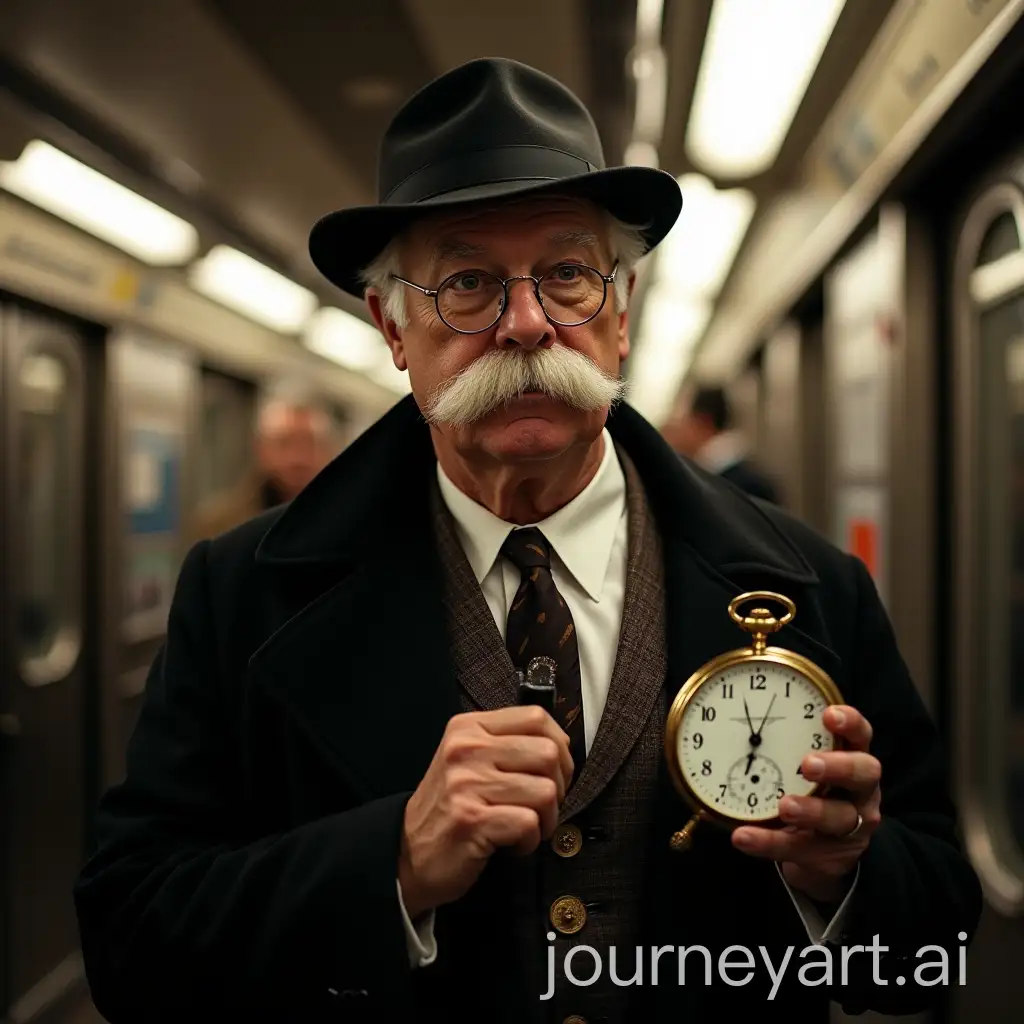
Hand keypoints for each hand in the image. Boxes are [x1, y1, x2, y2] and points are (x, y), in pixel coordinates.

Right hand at [398, 705, 572, 918]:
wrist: (407, 852)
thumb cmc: (449, 807)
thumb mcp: (468, 759)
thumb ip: (506, 744)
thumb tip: (560, 747)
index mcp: (469, 728)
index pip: (536, 717)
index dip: (558, 745)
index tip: (553, 769)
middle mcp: (467, 749)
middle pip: (548, 753)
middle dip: (559, 786)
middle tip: (542, 805)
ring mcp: (467, 784)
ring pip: (545, 791)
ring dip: (547, 818)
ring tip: (527, 826)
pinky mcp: (472, 820)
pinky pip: (529, 823)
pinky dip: (530, 840)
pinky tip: (513, 843)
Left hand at [730, 705, 880, 903]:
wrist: (821, 852)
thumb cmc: (809, 789)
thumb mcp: (803, 763)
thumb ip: (782, 741)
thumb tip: (731, 710)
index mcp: (852, 758)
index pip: (861, 736)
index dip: (850, 723)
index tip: (828, 715)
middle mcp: (859, 790)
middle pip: (863, 774)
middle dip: (837, 766)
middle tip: (808, 764)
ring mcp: (848, 826)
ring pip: (837, 818)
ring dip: (809, 810)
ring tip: (784, 806)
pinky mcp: (826, 856)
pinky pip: (798, 849)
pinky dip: (768, 842)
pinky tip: (744, 836)